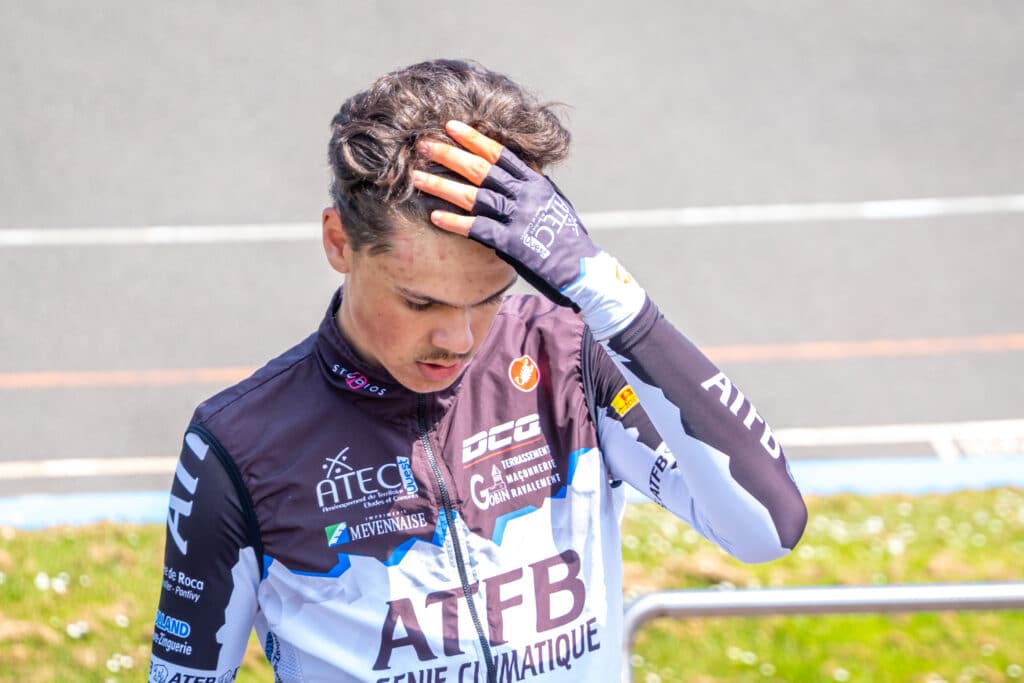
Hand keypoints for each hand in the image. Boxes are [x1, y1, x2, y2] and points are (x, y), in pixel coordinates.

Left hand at [413, 121, 645, 338]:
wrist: (585, 272)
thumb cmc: (568, 240)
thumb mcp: (554, 204)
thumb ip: (534, 186)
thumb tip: (523, 168)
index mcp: (535, 183)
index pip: (500, 153)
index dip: (474, 138)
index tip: (451, 126)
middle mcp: (526, 195)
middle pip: (480, 168)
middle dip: (449, 154)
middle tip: (422, 144)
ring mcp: (519, 218)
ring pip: (473, 195)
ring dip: (441, 185)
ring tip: (416, 178)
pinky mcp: (513, 243)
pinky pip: (477, 229)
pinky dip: (455, 222)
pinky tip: (435, 217)